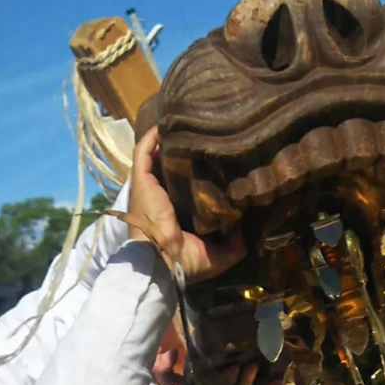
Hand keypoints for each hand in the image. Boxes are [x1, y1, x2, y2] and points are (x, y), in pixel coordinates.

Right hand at [127, 126, 245, 282]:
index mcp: (179, 214)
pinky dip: (151, 138)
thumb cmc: (186, 261)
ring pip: (157, 156)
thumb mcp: (218, 257)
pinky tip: (165, 124)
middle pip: (173, 169)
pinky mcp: (142, 179)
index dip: (201, 176)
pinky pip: (143, 151)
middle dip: (186, 154)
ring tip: (184, 123)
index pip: (190, 189)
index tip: (220, 164)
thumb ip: (234, 245)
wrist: (162, 260)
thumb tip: (243, 227)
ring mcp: (151, 187)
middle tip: (205, 139)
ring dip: (167, 141)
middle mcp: (164, 197)